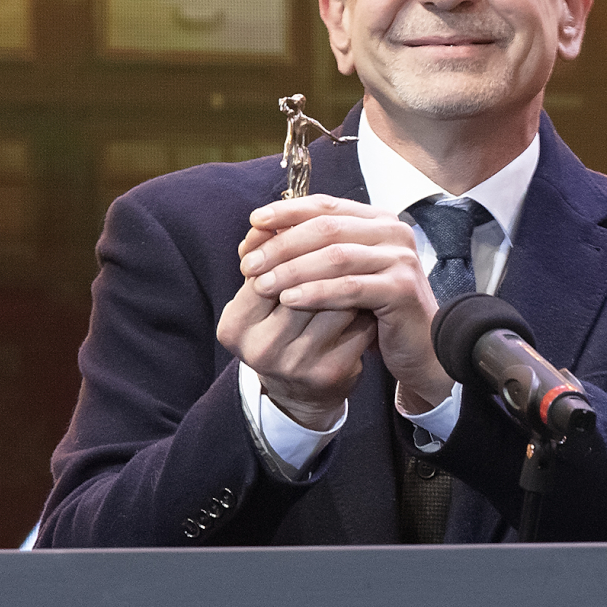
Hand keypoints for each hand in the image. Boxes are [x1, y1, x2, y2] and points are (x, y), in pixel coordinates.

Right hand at [217, 224, 375, 427]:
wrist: (298, 391)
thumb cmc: (281, 330)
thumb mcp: (261, 298)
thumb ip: (267, 259)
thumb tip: (278, 216)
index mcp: (236, 326)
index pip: (266, 271)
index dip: (292, 248)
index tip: (315, 231)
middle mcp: (262, 349)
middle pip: (302, 287)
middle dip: (326, 262)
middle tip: (349, 241)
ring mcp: (297, 364)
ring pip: (334, 304)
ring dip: (351, 282)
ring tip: (361, 266)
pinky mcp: (331, 373)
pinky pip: (357, 327)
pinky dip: (366, 309)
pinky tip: (370, 299)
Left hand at [241, 196, 449, 410]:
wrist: (421, 348)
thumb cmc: (376, 311)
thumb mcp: (341, 275)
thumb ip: (310, 252)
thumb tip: (256, 238)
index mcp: (377, 220)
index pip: (325, 205)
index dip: (286, 212)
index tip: (253, 224)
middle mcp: (393, 231)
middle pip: (327, 228)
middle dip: (282, 244)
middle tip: (250, 263)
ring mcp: (401, 258)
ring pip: (335, 256)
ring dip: (293, 269)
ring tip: (261, 285)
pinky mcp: (401, 289)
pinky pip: (350, 287)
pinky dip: (316, 292)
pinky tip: (289, 301)